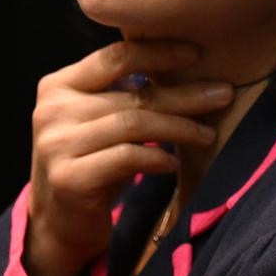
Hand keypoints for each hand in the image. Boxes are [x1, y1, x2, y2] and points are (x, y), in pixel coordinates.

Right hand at [25, 41, 233, 275]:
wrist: (58, 223)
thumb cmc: (91, 162)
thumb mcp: (98, 119)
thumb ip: (123, 92)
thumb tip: (186, 65)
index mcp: (58, 85)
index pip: (114, 57)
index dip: (158, 52)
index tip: (196, 53)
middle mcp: (52, 110)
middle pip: (132, 94)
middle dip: (184, 95)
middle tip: (223, 94)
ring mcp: (57, 144)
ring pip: (133, 124)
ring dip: (179, 127)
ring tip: (207, 134)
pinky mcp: (69, 178)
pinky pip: (126, 158)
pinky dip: (157, 157)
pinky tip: (174, 161)